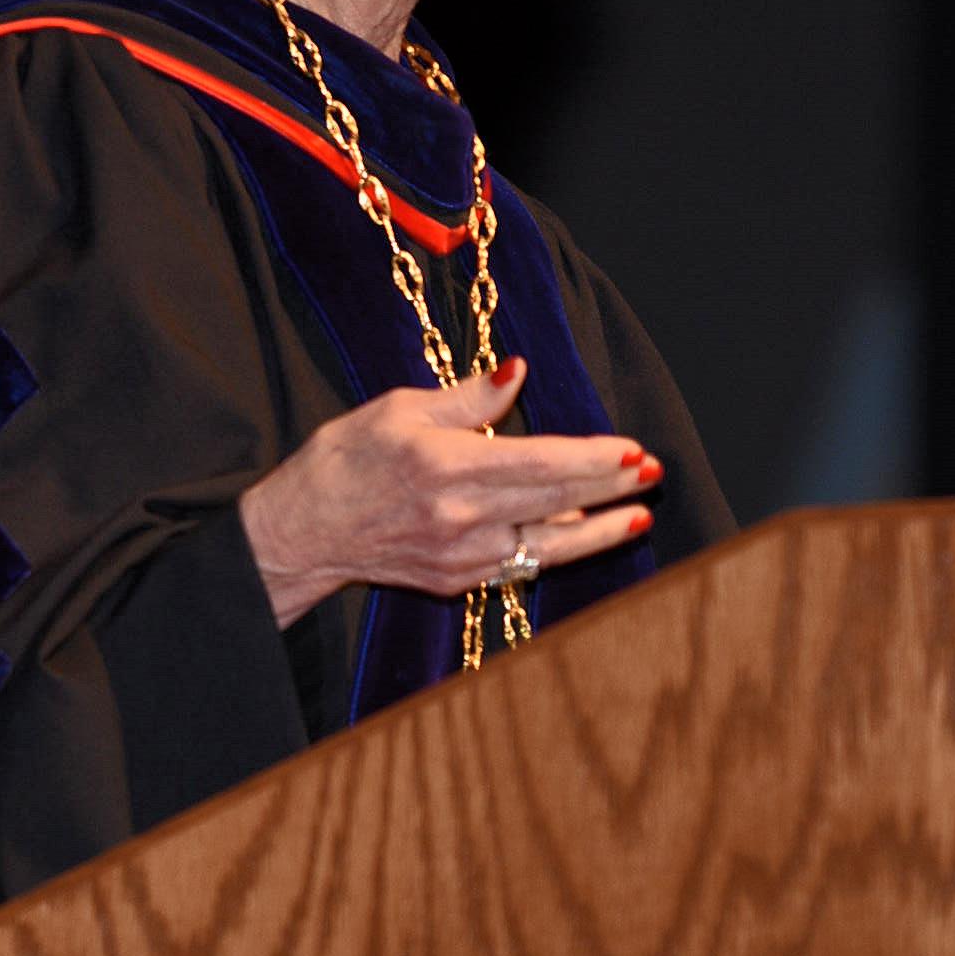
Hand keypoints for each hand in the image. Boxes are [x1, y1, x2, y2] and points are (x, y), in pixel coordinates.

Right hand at [239, 359, 658, 629]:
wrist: (301, 532)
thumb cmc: (344, 459)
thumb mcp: (398, 409)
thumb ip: (466, 399)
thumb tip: (517, 373)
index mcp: (447, 467)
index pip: (540, 464)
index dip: (593, 459)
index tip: (631, 449)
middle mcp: (460, 518)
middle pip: (555, 502)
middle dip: (610, 487)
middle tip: (653, 471)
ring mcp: (461, 557)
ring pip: (548, 546)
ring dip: (599, 532)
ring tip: (638, 517)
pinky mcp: (456, 581)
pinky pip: (520, 564)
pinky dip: (555, 549)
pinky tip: (583, 533)